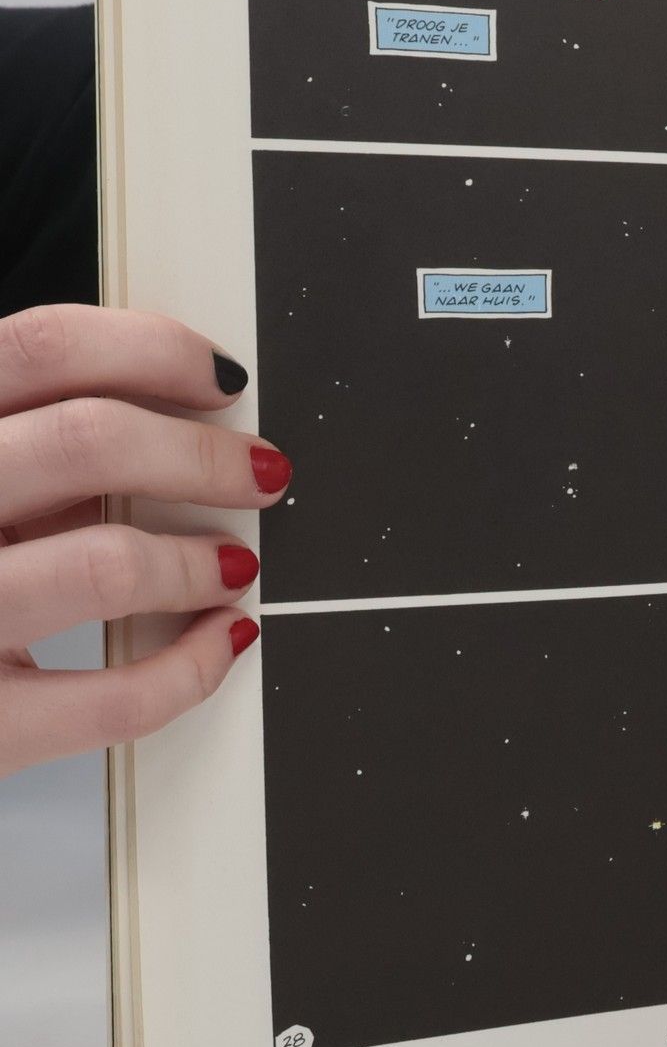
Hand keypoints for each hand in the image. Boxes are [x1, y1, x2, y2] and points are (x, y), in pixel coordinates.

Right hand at [0, 306, 291, 778]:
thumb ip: (30, 454)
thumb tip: (174, 425)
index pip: (41, 347)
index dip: (154, 351)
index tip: (221, 378)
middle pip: (88, 441)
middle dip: (202, 455)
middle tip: (256, 472)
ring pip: (106, 564)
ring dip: (198, 561)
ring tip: (230, 565)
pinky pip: (114, 699)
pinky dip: (191, 667)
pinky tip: (218, 640)